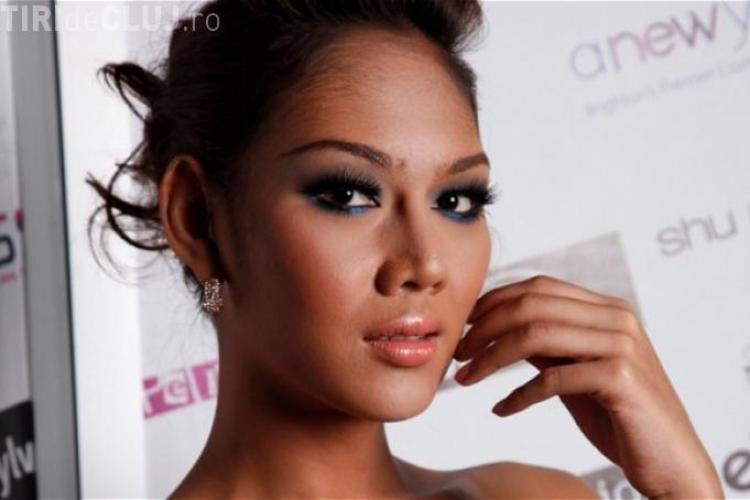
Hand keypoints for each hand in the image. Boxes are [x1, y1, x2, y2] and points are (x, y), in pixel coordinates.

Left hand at [453, 275, 723, 498]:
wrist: (670, 462)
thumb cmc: (618, 416)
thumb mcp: (576, 368)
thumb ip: (547, 343)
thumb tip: (497, 325)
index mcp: (608, 308)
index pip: (539, 286)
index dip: (494, 301)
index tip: (464, 324)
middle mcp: (617, 318)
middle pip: (531, 305)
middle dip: (484, 327)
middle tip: (457, 353)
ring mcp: (621, 345)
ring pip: (535, 335)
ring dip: (490, 358)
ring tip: (465, 378)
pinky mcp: (620, 379)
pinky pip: (551, 378)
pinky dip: (518, 395)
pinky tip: (501, 410)